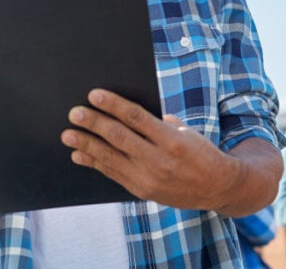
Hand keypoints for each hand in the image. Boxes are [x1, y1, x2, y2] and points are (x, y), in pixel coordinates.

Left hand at [60, 88, 235, 210]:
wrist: (217, 187)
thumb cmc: (199, 151)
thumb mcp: (184, 132)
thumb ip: (156, 123)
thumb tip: (124, 113)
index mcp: (171, 140)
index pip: (136, 118)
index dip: (113, 105)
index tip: (94, 94)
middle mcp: (159, 161)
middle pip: (119, 138)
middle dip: (94, 124)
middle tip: (74, 113)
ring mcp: (149, 179)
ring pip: (111, 158)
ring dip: (87, 146)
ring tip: (68, 135)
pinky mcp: (142, 192)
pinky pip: (113, 174)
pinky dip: (95, 163)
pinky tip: (80, 155)